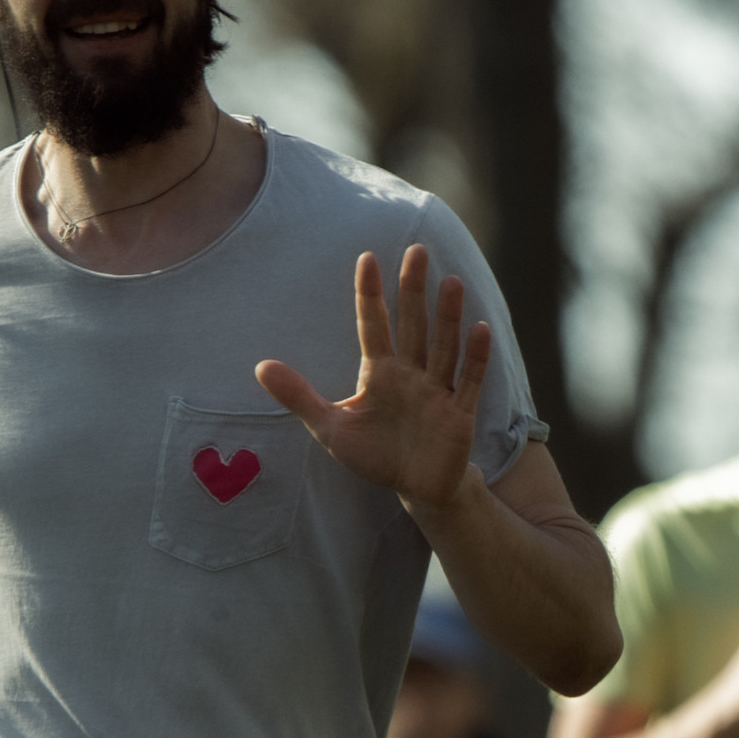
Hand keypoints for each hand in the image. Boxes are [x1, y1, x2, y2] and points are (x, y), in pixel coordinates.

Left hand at [254, 245, 488, 513]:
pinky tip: (478, 329)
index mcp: (380, 372)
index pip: (373, 325)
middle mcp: (410, 373)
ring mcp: (437, 390)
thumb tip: (259, 367)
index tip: (366, 258)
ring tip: (452, 282)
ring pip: (443, 347)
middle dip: (413, 291)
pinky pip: (468, 381)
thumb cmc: (376, 454)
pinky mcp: (459, 412)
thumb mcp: (331, 427)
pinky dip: (475, 358)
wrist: (416, 488)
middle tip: (416, 250)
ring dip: (447, 317)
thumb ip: (299, 396)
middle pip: (412, 325)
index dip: (370, 294)